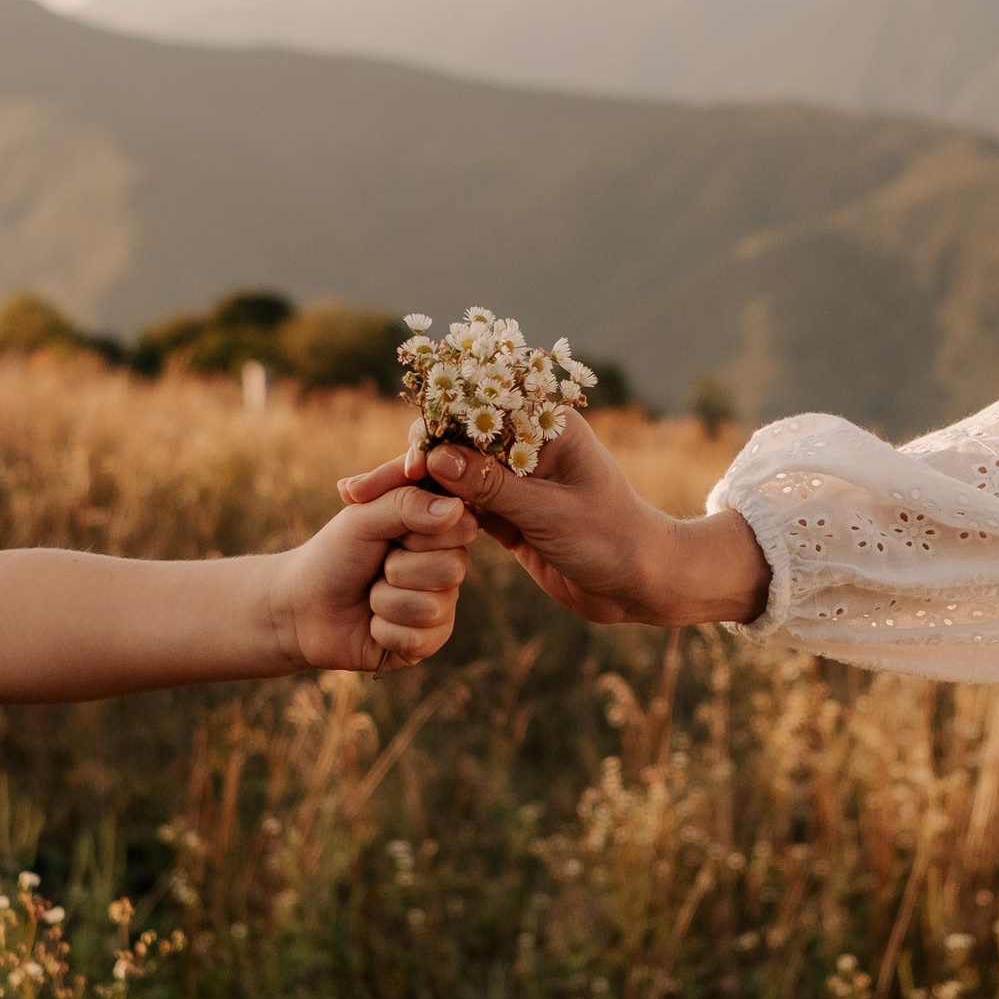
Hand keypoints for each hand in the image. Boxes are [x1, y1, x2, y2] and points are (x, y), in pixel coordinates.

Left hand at [276, 486, 477, 671]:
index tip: (391, 533)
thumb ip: (406, 504)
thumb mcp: (363, 518)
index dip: (421, 534)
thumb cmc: (333, 554)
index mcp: (438, 530)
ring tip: (370, 595)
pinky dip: (383, 630)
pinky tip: (372, 623)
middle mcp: (446, 566)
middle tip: (377, 567)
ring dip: (385, 601)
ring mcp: (441, 606)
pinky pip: (418, 639)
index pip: (463, 527)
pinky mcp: (427, 642)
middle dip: (399, 569)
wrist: (301, 607)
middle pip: (452, 569)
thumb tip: (456, 509)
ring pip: (431, 607)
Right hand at [336, 413, 767, 627]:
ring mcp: (514, 477)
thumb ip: (493, 487)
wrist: (643, 583)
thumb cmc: (612, 540)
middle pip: (452, 443)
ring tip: (356, 503)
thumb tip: (436, 458)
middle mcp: (525, 443)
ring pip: (450, 476)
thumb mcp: (550, 514)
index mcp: (545, 425)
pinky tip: (388, 521)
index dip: (429, 434)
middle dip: (406, 465)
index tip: (395, 463)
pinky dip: (426, 513)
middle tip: (355, 492)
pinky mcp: (507, 509)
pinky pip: (458, 505)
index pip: (474, 415)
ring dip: (407, 490)